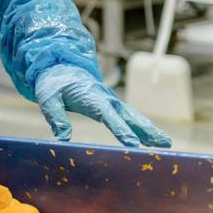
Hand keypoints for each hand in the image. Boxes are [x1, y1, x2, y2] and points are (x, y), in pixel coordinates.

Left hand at [34, 64, 171, 147]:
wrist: (59, 68)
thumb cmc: (53, 84)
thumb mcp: (47, 98)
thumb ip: (55, 116)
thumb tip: (63, 139)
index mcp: (90, 97)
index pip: (107, 115)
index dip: (120, 129)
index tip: (132, 143)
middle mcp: (105, 98)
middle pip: (129, 115)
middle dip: (146, 130)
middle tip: (164, 144)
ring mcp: (111, 101)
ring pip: (133, 116)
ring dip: (150, 129)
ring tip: (166, 144)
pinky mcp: (112, 105)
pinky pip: (129, 117)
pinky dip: (142, 128)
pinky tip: (152, 140)